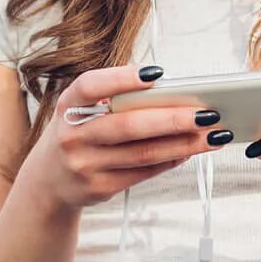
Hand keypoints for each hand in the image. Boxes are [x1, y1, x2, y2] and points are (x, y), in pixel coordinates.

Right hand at [30, 63, 232, 211]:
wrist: (48, 183)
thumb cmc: (77, 135)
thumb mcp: (80, 111)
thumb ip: (113, 100)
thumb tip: (171, 94)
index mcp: (68, 106)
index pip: (91, 86)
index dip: (122, 79)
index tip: (157, 73)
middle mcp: (72, 136)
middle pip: (128, 125)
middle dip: (173, 118)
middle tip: (207, 113)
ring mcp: (85, 165)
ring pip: (143, 153)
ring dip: (183, 144)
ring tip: (212, 134)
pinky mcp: (99, 188)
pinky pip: (143, 173)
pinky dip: (171, 160)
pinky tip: (190, 151)